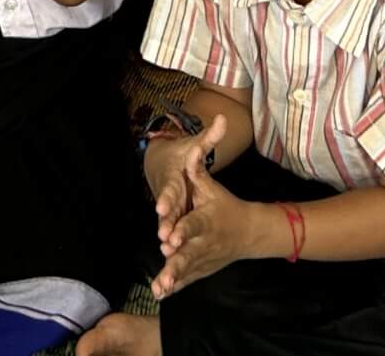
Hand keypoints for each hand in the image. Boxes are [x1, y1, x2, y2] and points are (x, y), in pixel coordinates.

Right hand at [144, 114, 227, 248]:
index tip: (162, 206)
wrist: (161, 163)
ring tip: (166, 252)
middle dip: (165, 223)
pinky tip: (169, 266)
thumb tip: (223, 118)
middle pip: (166, 211)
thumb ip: (209, 136)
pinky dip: (168, 249)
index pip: (168, 188)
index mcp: (172, 178)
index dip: (165, 197)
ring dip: (166, 238)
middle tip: (163, 236)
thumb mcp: (194, 144)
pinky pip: (169, 235)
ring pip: (166, 226)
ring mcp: (167, 209)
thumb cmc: (179, 155)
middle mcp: (167, 195)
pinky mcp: (170, 220)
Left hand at [152, 158, 261, 300]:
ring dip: (174, 278)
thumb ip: (198, 167)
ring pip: (188, 270)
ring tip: (160, 287)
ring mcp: (205, 259)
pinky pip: (188, 279)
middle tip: (165, 264)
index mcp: (207, 220)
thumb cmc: (224, 205)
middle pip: (190, 252)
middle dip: (177, 260)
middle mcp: (206, 242)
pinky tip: (160, 293)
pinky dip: (175, 287)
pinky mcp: (202, 269)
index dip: (183, 230)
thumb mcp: (212, 185)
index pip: (194, 224)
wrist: (249, 233)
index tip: (170, 237)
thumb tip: (192, 147)